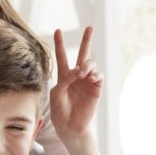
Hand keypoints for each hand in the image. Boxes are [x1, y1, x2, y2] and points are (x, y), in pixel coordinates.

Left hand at [49, 27, 103, 145]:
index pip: (62, 57)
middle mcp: (77, 76)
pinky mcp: (96, 88)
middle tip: (89, 27)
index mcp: (64, 77)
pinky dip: (95, 74)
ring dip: (87, 65)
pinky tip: (90, 77)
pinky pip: (98, 76)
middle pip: (83, 55)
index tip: (57, 31)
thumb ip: (65, 80)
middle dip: (86, 41)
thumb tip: (79, 70)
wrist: (69, 126)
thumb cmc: (59, 111)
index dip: (60, 44)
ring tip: (82, 74)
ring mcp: (87, 81)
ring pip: (91, 64)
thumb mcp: (56, 94)